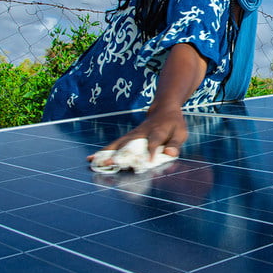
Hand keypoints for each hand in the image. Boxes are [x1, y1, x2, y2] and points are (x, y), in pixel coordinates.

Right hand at [85, 43, 205, 163]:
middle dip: (120, 154)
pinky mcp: (127, 138)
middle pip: (130, 143)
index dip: (151, 151)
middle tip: (110, 163)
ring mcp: (132, 135)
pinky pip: (114, 145)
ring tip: (93, 161)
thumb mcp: (180, 133)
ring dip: (107, 153)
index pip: (154, 141)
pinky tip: (92, 158)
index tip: (148, 162)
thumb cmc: (173, 124)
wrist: (163, 110)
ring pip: (118, 144)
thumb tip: (170, 154)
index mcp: (158, 131)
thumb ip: (175, 144)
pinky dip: (104, 152)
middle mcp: (142, 132)